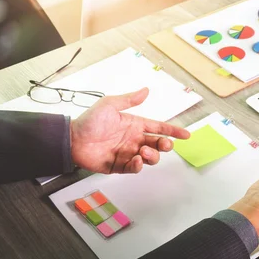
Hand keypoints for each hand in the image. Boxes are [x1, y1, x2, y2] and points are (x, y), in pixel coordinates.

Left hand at [70, 88, 189, 173]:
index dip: (173, 131)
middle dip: (165, 145)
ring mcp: (128, 153)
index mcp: (135, 125)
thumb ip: (129, 100)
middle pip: (158, 144)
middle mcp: (134, 139)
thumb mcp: (110, 105)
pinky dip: (138, 166)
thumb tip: (146, 90)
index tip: (186, 134)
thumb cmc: (90, 121)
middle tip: (164, 144)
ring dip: (152, 156)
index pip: (159, 128)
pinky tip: (136, 160)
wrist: (72, 140)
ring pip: (150, 158)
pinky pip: (134, 168)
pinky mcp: (119, 166)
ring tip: (144, 152)